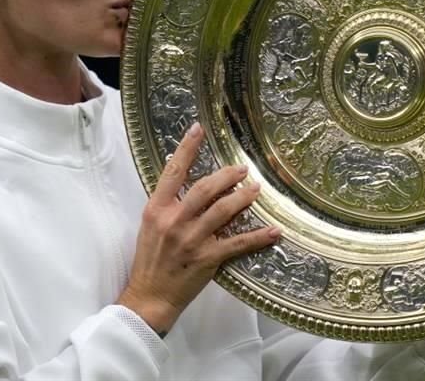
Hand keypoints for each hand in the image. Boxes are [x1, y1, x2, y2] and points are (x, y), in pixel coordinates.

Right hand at [117, 122, 279, 333]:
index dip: (187, 148)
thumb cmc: (150, 259)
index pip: (173, 172)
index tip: (199, 129)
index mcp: (157, 210)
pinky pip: (239, 243)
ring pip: (223, 210)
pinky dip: (259, 236)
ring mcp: (192, 240)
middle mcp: (174, 221)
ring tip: (256, 189)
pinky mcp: (208, 258)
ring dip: (243, 197)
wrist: (149, 295)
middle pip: (205, 188)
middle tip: (242, 168)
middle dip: (227, 175)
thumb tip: (187, 181)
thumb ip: (167, 204)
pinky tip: (274, 230)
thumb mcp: (150, 226)